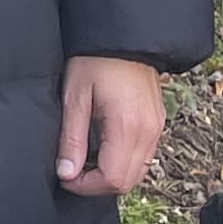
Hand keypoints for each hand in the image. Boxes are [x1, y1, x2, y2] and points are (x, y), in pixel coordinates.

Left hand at [55, 55, 164, 197]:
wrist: (122, 37)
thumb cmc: (95, 61)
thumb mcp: (75, 98)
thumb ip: (71, 138)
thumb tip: (66, 173)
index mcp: (128, 126)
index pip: (113, 178)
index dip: (86, 185)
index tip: (66, 176)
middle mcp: (148, 131)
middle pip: (128, 181)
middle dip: (98, 185)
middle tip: (73, 172)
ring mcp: (157, 128)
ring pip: (138, 172)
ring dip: (111, 175)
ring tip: (86, 160)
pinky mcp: (157, 123)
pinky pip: (144, 156)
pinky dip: (124, 162)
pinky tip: (102, 149)